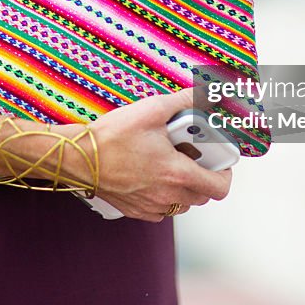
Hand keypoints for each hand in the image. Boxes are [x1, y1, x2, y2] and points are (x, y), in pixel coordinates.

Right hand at [84, 88, 232, 221]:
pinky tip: (153, 177)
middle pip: (203, 197)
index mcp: (177, 173)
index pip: (219, 187)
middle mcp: (167, 195)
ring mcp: (150, 205)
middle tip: (195, 158)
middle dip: (205, 178)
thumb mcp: (153, 109)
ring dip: (185, 188)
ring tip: (173, 165)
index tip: (219, 161)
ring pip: (182, 205)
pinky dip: (164, 197)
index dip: (225, 174)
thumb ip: (184, 101)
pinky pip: (161, 210)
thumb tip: (206, 93)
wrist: (79, 156)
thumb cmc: (113, 136)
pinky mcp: (135, 210)